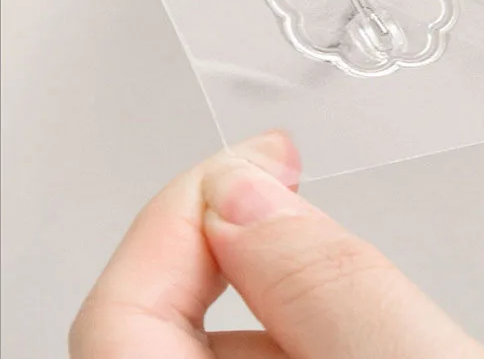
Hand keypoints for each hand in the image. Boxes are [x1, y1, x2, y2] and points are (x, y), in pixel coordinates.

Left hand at [70, 132, 483, 357]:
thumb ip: (328, 281)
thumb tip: (244, 191)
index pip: (120, 312)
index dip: (185, 210)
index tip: (259, 156)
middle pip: (159, 317)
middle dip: (231, 232)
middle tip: (288, 175)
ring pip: (215, 340)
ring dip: (272, 281)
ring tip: (352, 264)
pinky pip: (256, 352)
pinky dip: (290, 317)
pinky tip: (343, 314)